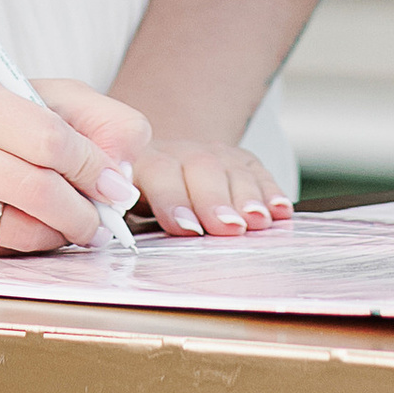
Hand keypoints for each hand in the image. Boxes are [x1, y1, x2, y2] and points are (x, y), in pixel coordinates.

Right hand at [0, 69, 151, 258]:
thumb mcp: (46, 98)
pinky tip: (31, 229)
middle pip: (33, 189)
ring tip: (73, 226)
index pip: (47, 137)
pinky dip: (25, 247)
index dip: (93, 167)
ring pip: (15, 230)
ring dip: (58, 235)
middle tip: (104, 223)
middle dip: (83, 212)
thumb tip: (126, 169)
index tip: (118, 186)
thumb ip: (100, 120)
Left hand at [132, 137, 292, 237]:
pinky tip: (280, 211)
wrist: (156, 170)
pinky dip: (270, 191)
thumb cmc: (133, 203)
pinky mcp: (237, 159)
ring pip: (230, 167)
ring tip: (259, 221)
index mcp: (140, 165)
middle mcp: (178, 153)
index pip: (158, 174)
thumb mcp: (119, 212)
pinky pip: (256, 170)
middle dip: (215, 200)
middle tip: (230, 228)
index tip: (187, 229)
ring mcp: (210, 153)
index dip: (173, 200)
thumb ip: (118, 222)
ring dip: (247, 196)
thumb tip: (113, 239)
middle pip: (199, 167)